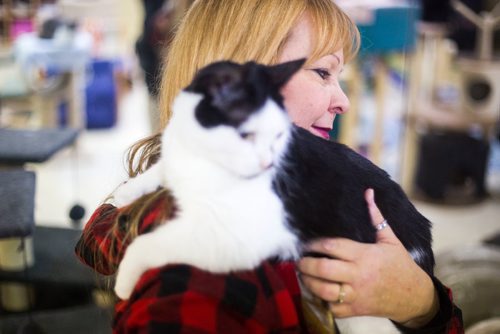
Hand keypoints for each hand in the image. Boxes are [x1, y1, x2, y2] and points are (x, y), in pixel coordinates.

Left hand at [297, 188, 438, 326]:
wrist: (414, 296)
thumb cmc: (400, 265)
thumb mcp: (390, 239)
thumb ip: (376, 217)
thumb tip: (368, 192)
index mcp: (365, 255)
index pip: (332, 246)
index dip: (314, 244)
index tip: (306, 243)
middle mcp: (358, 275)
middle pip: (323, 268)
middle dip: (306, 264)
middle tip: (299, 260)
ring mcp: (356, 295)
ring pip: (324, 291)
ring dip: (309, 283)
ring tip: (303, 275)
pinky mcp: (356, 310)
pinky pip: (332, 309)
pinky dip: (322, 302)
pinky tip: (318, 292)